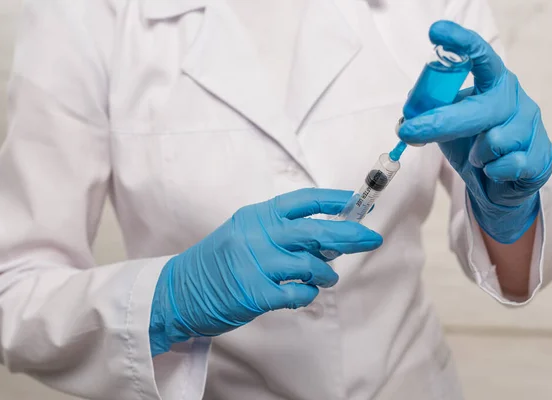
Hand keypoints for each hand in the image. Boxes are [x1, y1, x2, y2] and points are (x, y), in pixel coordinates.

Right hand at [149, 188, 382, 355]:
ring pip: (310, 265)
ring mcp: (254, 264)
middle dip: (349, 235)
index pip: (302, 201)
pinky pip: (298, 294)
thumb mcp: (245, 234)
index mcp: (256, 216)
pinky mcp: (254, 294)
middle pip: (315, 231)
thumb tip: (328, 238)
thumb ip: (280, 232)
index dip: (333, 200)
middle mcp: (256, 235)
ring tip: (326, 278)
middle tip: (371, 239)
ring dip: (325, 274)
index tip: (356, 202)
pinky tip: (303, 294)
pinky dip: (308, 295)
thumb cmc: (219, 261)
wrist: (180, 290)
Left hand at [398, 21, 551, 242]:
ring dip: (476, 154)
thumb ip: (432, 113)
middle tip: (410, 131)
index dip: (461, 44)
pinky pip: (508, 165)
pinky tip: (494, 171)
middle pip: (483, 107)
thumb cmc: (475, 148)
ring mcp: (531, 128)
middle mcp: (516, 100)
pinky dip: (492, 172)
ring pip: (495, 141)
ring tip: (478, 158)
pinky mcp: (539, 158)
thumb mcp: (450, 127)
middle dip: (444, 122)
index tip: (436, 32)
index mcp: (494, 85)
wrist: (500, 187)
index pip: (481, 58)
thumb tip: (409, 109)